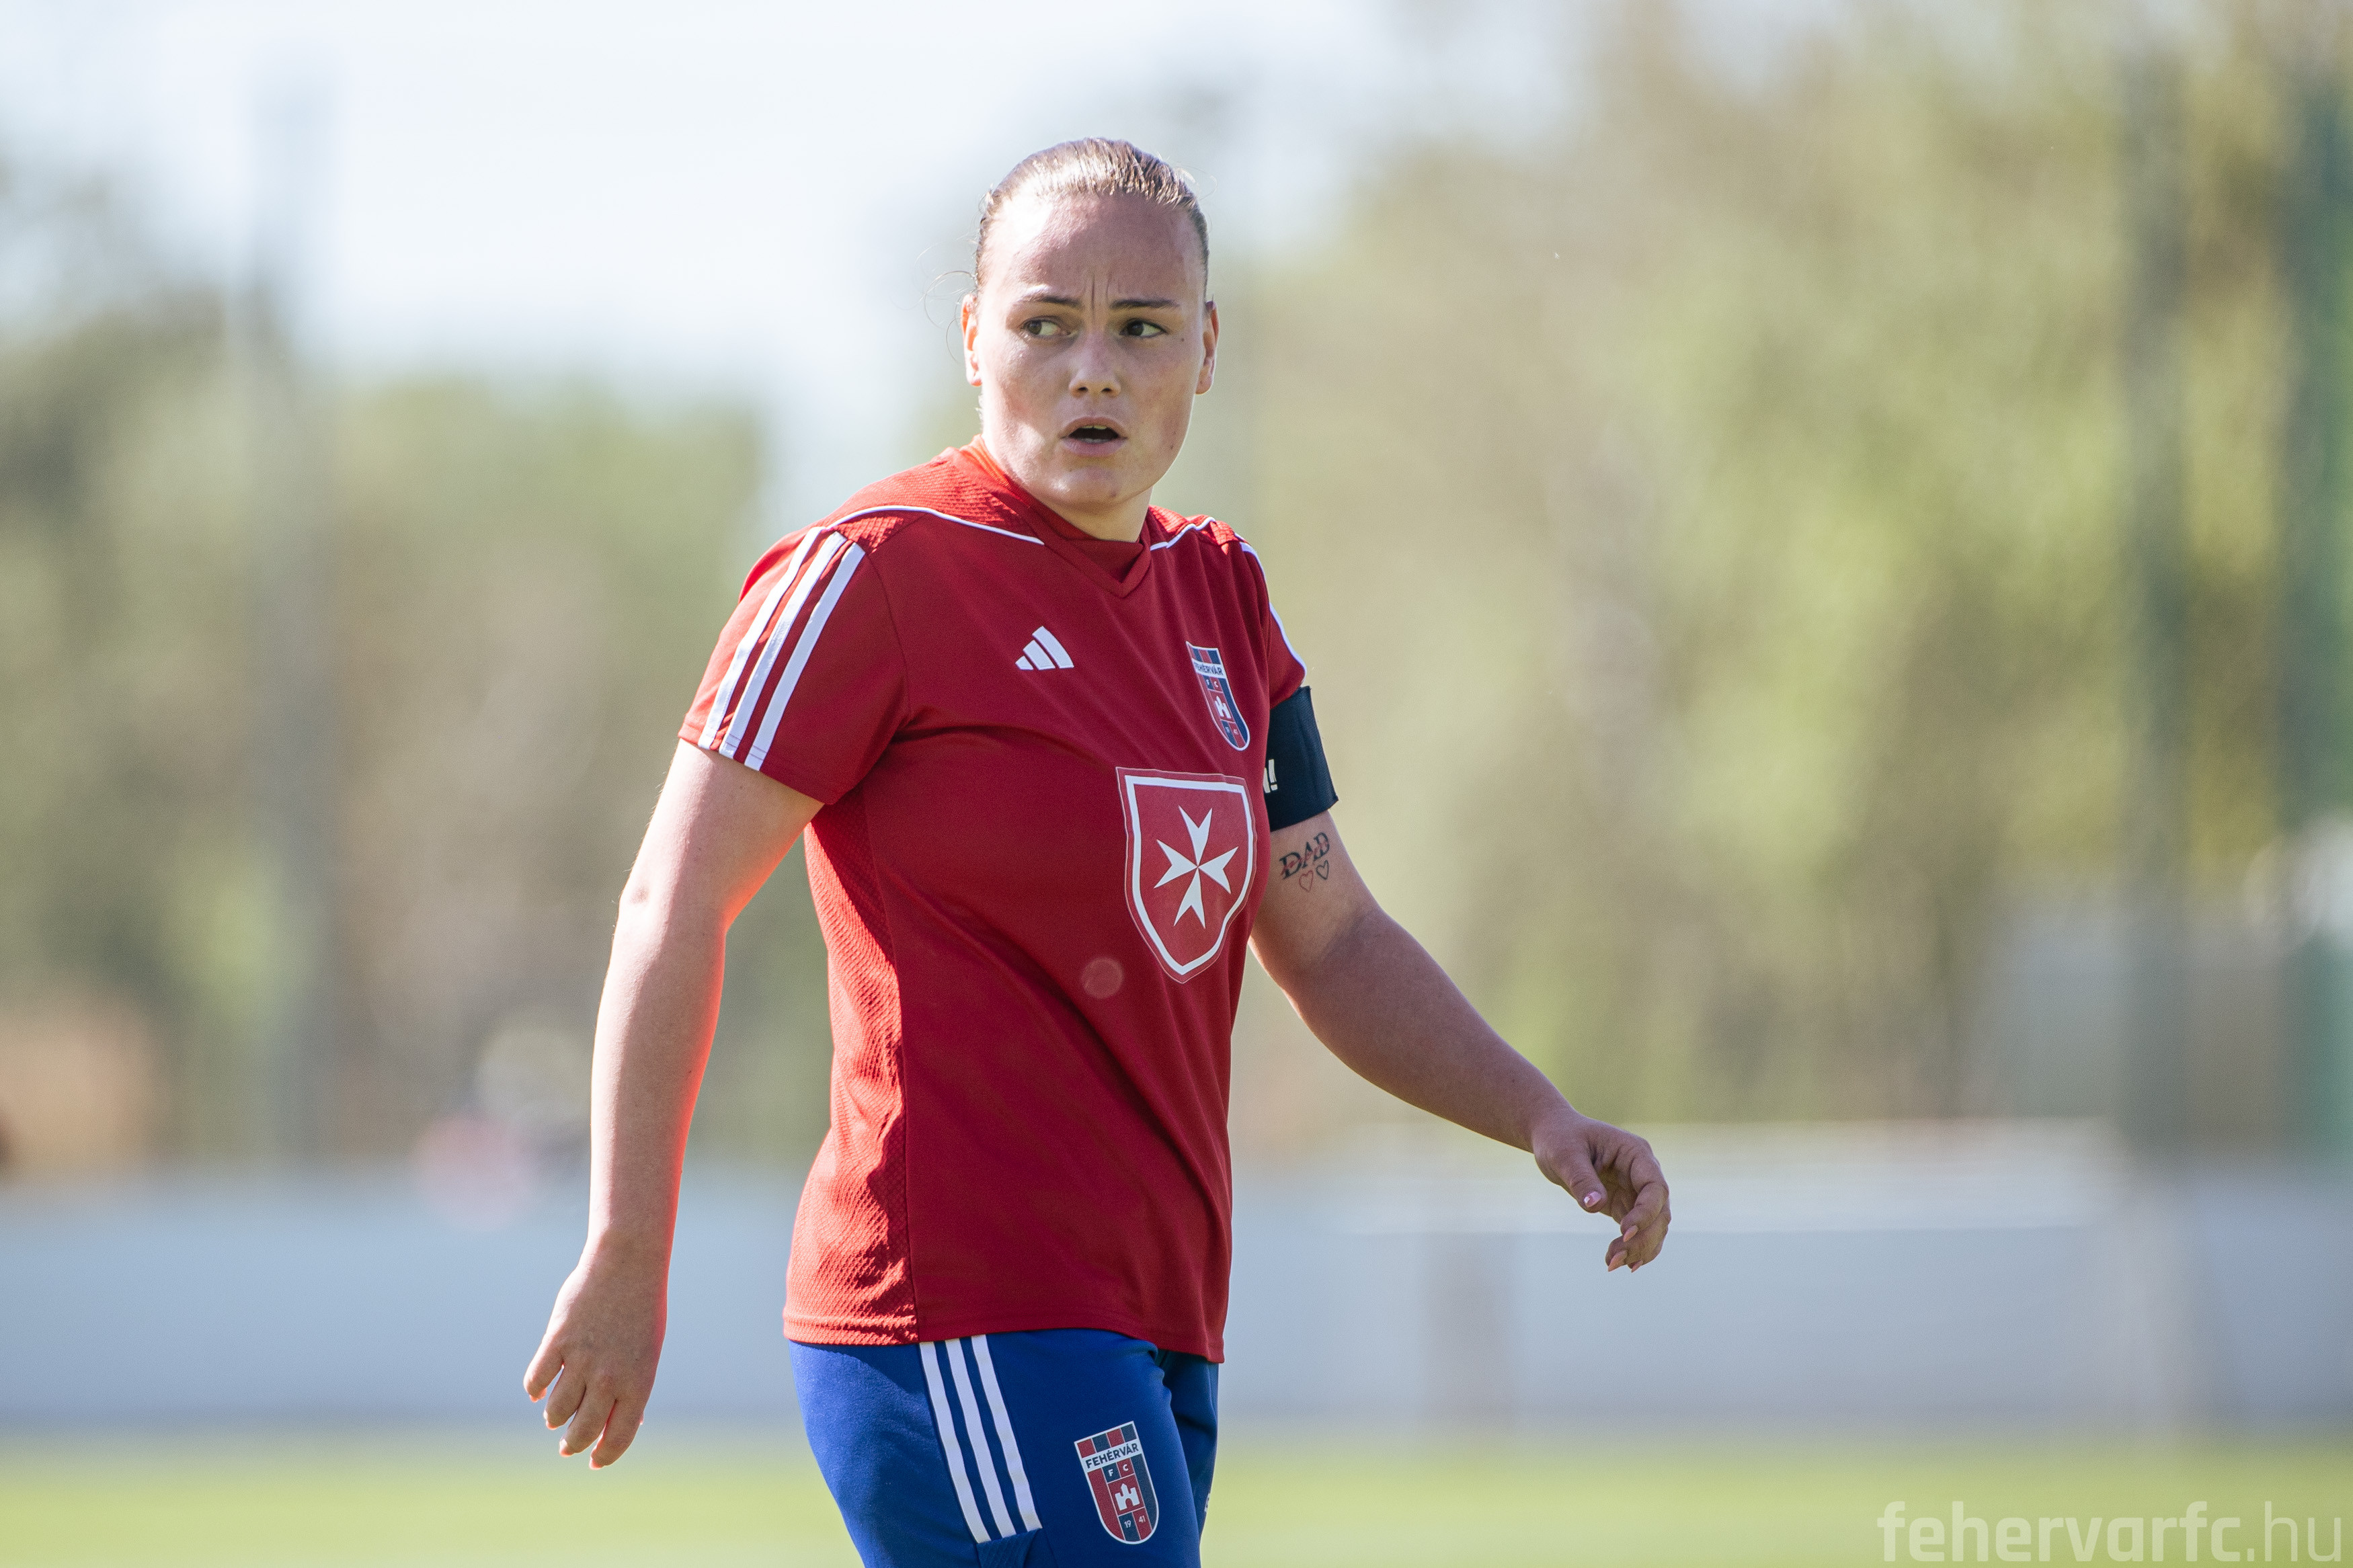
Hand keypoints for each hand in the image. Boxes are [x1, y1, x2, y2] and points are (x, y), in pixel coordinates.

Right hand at [523, 1240, 667, 1467]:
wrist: (627, 1266)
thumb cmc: (641, 1311)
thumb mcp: (646, 1353)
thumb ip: (631, 1388)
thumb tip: (621, 1424)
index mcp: (638, 1383)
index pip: (618, 1437)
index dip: (603, 1456)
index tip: (593, 1461)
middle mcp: (609, 1376)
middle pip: (582, 1430)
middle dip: (572, 1445)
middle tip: (567, 1447)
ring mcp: (582, 1359)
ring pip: (556, 1411)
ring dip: (554, 1418)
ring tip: (555, 1417)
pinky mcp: (558, 1341)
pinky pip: (536, 1381)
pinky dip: (536, 1390)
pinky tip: (539, 1390)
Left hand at [1531, 1108, 1669, 1272]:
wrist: (1551, 1136)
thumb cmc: (1558, 1138)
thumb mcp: (1564, 1154)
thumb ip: (1581, 1178)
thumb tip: (1596, 1205)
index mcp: (1636, 1153)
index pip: (1655, 1187)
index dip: (1645, 1212)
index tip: (1623, 1233)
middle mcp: (1642, 1172)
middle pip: (1659, 1211)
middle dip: (1643, 1238)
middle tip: (1615, 1258)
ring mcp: (1636, 1190)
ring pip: (1653, 1226)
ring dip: (1639, 1249)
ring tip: (1612, 1264)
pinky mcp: (1624, 1204)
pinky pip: (1639, 1231)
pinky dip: (1633, 1248)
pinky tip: (1618, 1263)